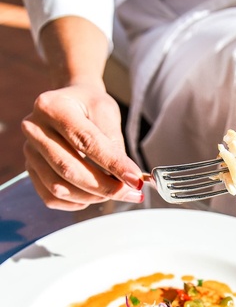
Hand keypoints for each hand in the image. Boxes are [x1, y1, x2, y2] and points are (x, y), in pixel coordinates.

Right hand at [22, 84, 143, 209]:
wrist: (69, 103)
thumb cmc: (88, 106)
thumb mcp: (106, 111)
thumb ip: (114, 142)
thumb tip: (127, 177)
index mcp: (52, 107)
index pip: (86, 142)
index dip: (113, 164)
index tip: (135, 180)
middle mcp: (34, 130)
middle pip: (69, 169)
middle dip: (105, 187)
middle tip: (131, 193)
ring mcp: (29, 152)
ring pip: (60, 188)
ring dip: (93, 197)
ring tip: (116, 192)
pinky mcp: (31, 170)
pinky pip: (52, 198)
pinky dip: (76, 203)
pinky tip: (94, 196)